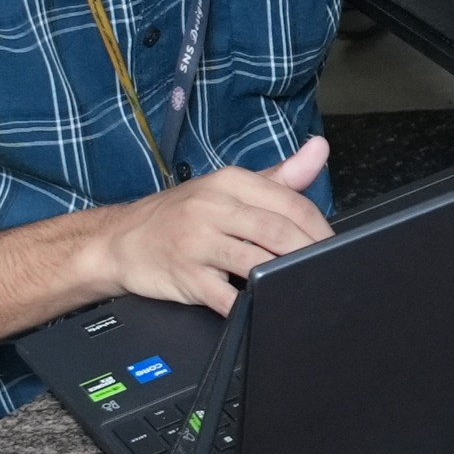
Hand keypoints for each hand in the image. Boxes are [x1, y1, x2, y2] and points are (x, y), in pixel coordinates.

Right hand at [78, 140, 336, 314]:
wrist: (118, 240)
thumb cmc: (180, 215)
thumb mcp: (227, 187)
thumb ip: (279, 175)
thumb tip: (320, 149)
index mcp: (229, 182)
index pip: (289, 202)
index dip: (319, 228)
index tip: (335, 246)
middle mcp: (212, 207)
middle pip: (277, 232)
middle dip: (310, 254)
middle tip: (327, 270)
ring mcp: (197, 242)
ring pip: (257, 262)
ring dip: (286, 277)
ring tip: (304, 286)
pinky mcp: (185, 275)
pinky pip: (226, 295)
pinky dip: (250, 304)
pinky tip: (265, 305)